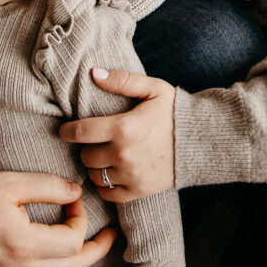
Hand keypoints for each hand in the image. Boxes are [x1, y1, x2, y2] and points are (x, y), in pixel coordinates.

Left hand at [60, 69, 174, 202]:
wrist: (202, 141)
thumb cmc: (174, 111)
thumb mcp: (152, 89)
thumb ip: (122, 80)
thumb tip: (94, 73)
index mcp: (123, 127)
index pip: (81, 132)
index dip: (67, 131)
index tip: (64, 130)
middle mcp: (124, 154)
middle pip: (85, 156)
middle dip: (85, 148)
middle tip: (92, 141)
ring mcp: (131, 175)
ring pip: (95, 176)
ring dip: (95, 166)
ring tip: (102, 156)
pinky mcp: (139, 191)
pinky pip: (109, 194)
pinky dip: (105, 186)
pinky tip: (111, 173)